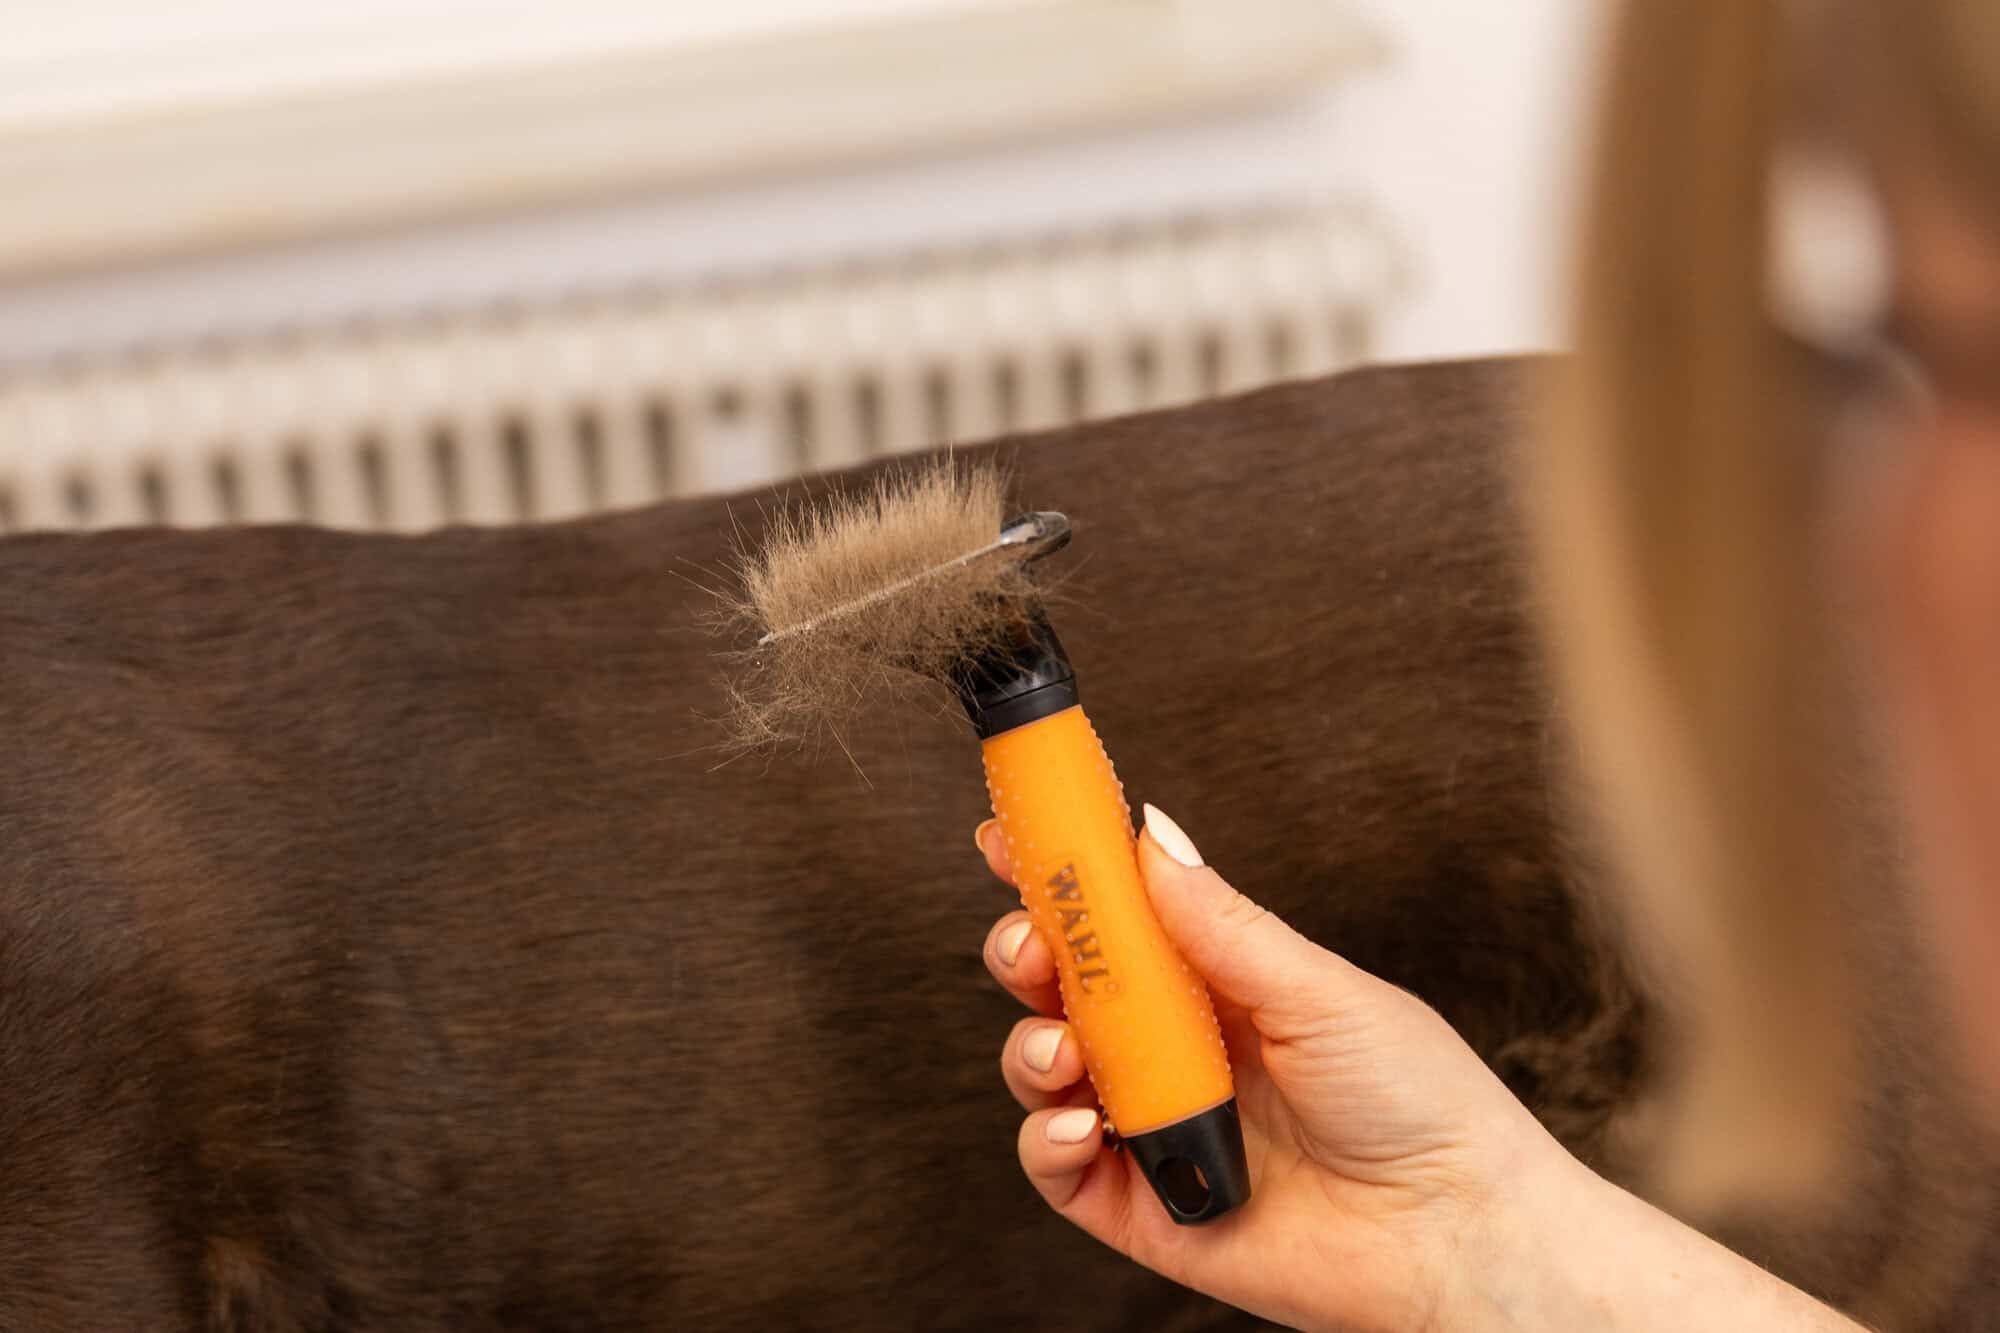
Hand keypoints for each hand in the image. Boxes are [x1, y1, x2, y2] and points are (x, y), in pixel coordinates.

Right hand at [976, 803, 1866, 1332]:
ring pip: (1046, 1071)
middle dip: (1027, 952)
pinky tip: (1082, 1123)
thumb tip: (1151, 834)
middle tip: (1031, 940)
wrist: (1456, 1229)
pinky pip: (1059, 1167)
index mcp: (1217, 983)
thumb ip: (1220, 921)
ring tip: (1061, 1045)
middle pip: (1065, 986)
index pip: (1116, 918)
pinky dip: (1048, 1139)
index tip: (1007, 834)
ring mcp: (1156, 1124)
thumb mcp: (1316, 988)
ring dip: (1030, 1045)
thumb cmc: (1418, 1100)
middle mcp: (1176, 1049)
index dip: (1058, 876)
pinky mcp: (1144, 1203)